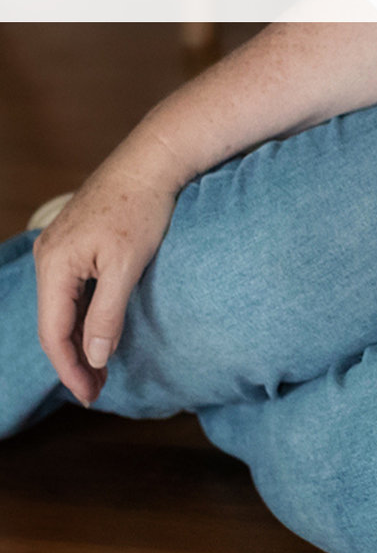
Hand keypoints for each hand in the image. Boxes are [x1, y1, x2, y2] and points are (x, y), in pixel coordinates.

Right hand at [33, 158, 181, 405]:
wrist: (154, 157)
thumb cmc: (143, 206)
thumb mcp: (127, 264)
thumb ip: (106, 313)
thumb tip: (93, 358)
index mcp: (54, 265)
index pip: (53, 332)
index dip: (70, 368)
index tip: (90, 395)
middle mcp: (47, 257)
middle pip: (53, 322)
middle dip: (73, 359)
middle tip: (97, 390)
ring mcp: (58, 247)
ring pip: (61, 306)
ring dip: (78, 337)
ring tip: (100, 368)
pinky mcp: (75, 240)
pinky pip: (70, 288)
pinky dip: (82, 313)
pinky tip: (98, 328)